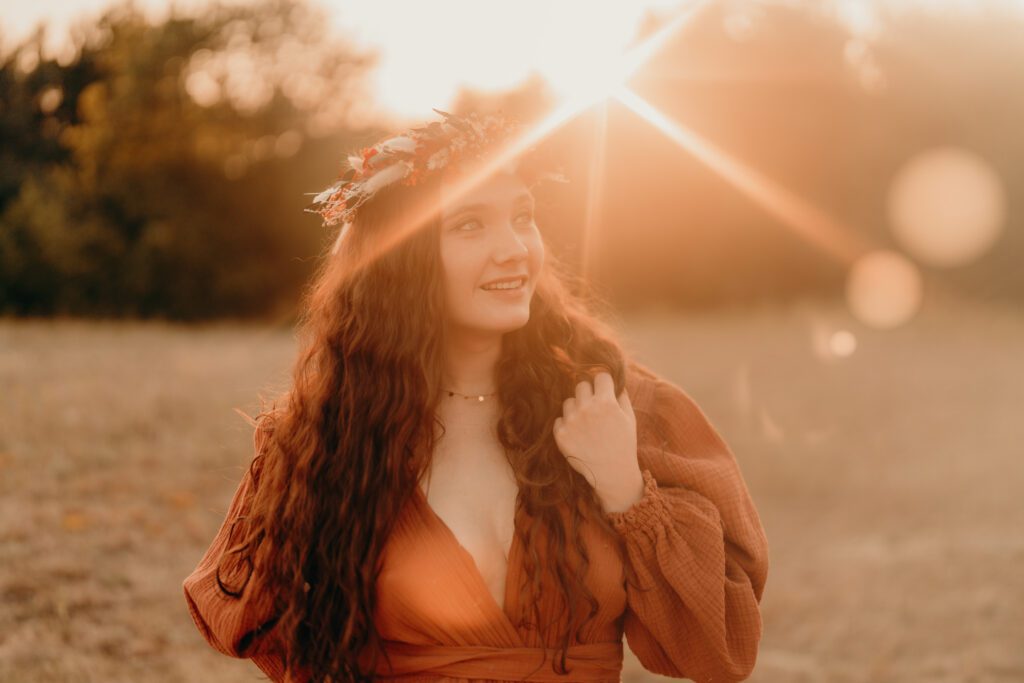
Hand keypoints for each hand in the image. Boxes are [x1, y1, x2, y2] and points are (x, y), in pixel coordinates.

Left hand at [553, 371, 643, 512]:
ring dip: (576, 409)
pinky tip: (578, 436)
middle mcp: (586, 408)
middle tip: (595, 409)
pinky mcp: (560, 434)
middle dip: (589, 394)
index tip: (605, 391)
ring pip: (568, 401)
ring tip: (587, 425)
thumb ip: (622, 396)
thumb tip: (614, 381)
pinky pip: (559, 419)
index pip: (600, 376)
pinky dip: (567, 425)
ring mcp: (571, 421)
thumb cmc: (623, 444)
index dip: (604, 384)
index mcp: (606, 402)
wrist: (611, 473)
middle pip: (581, 385)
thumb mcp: (629, 418)